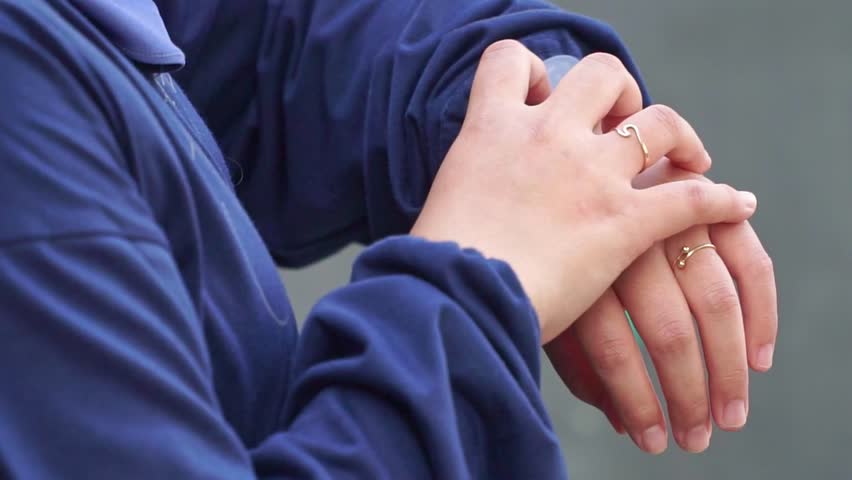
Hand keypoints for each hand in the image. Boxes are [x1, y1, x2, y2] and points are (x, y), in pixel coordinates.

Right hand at [411, 40, 756, 342]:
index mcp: (492, 127)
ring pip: (660, 123)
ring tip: (689, 158)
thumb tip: (482, 195)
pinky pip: (691, 197)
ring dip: (680, 137)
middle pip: (602, 73)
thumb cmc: (439, 264)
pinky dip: (721, 199)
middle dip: (621, 92)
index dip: (532, 70)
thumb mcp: (447, 201)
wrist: (453, 299)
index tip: (542, 95)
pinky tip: (736, 203)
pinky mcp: (624, 222)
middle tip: (624, 122)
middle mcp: (547, 136)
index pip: (510, 61)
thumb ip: (476, 180)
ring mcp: (591, 175)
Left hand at [546, 158, 776, 454]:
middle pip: (669, 331)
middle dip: (689, 396)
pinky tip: (760, 357)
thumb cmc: (547, 244)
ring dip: (729, 369)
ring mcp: (670, 213)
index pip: (615, 349)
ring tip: (731, 415)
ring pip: (716, 301)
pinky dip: (763, 313)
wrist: (562, 154)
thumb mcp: (548, 293)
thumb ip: (574, 353)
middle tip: (698, 438)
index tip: (650, 440)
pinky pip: (751, 262)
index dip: (637, 403)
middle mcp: (624, 236)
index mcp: (574, 262)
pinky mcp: (703, 200)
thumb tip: (616, 418)